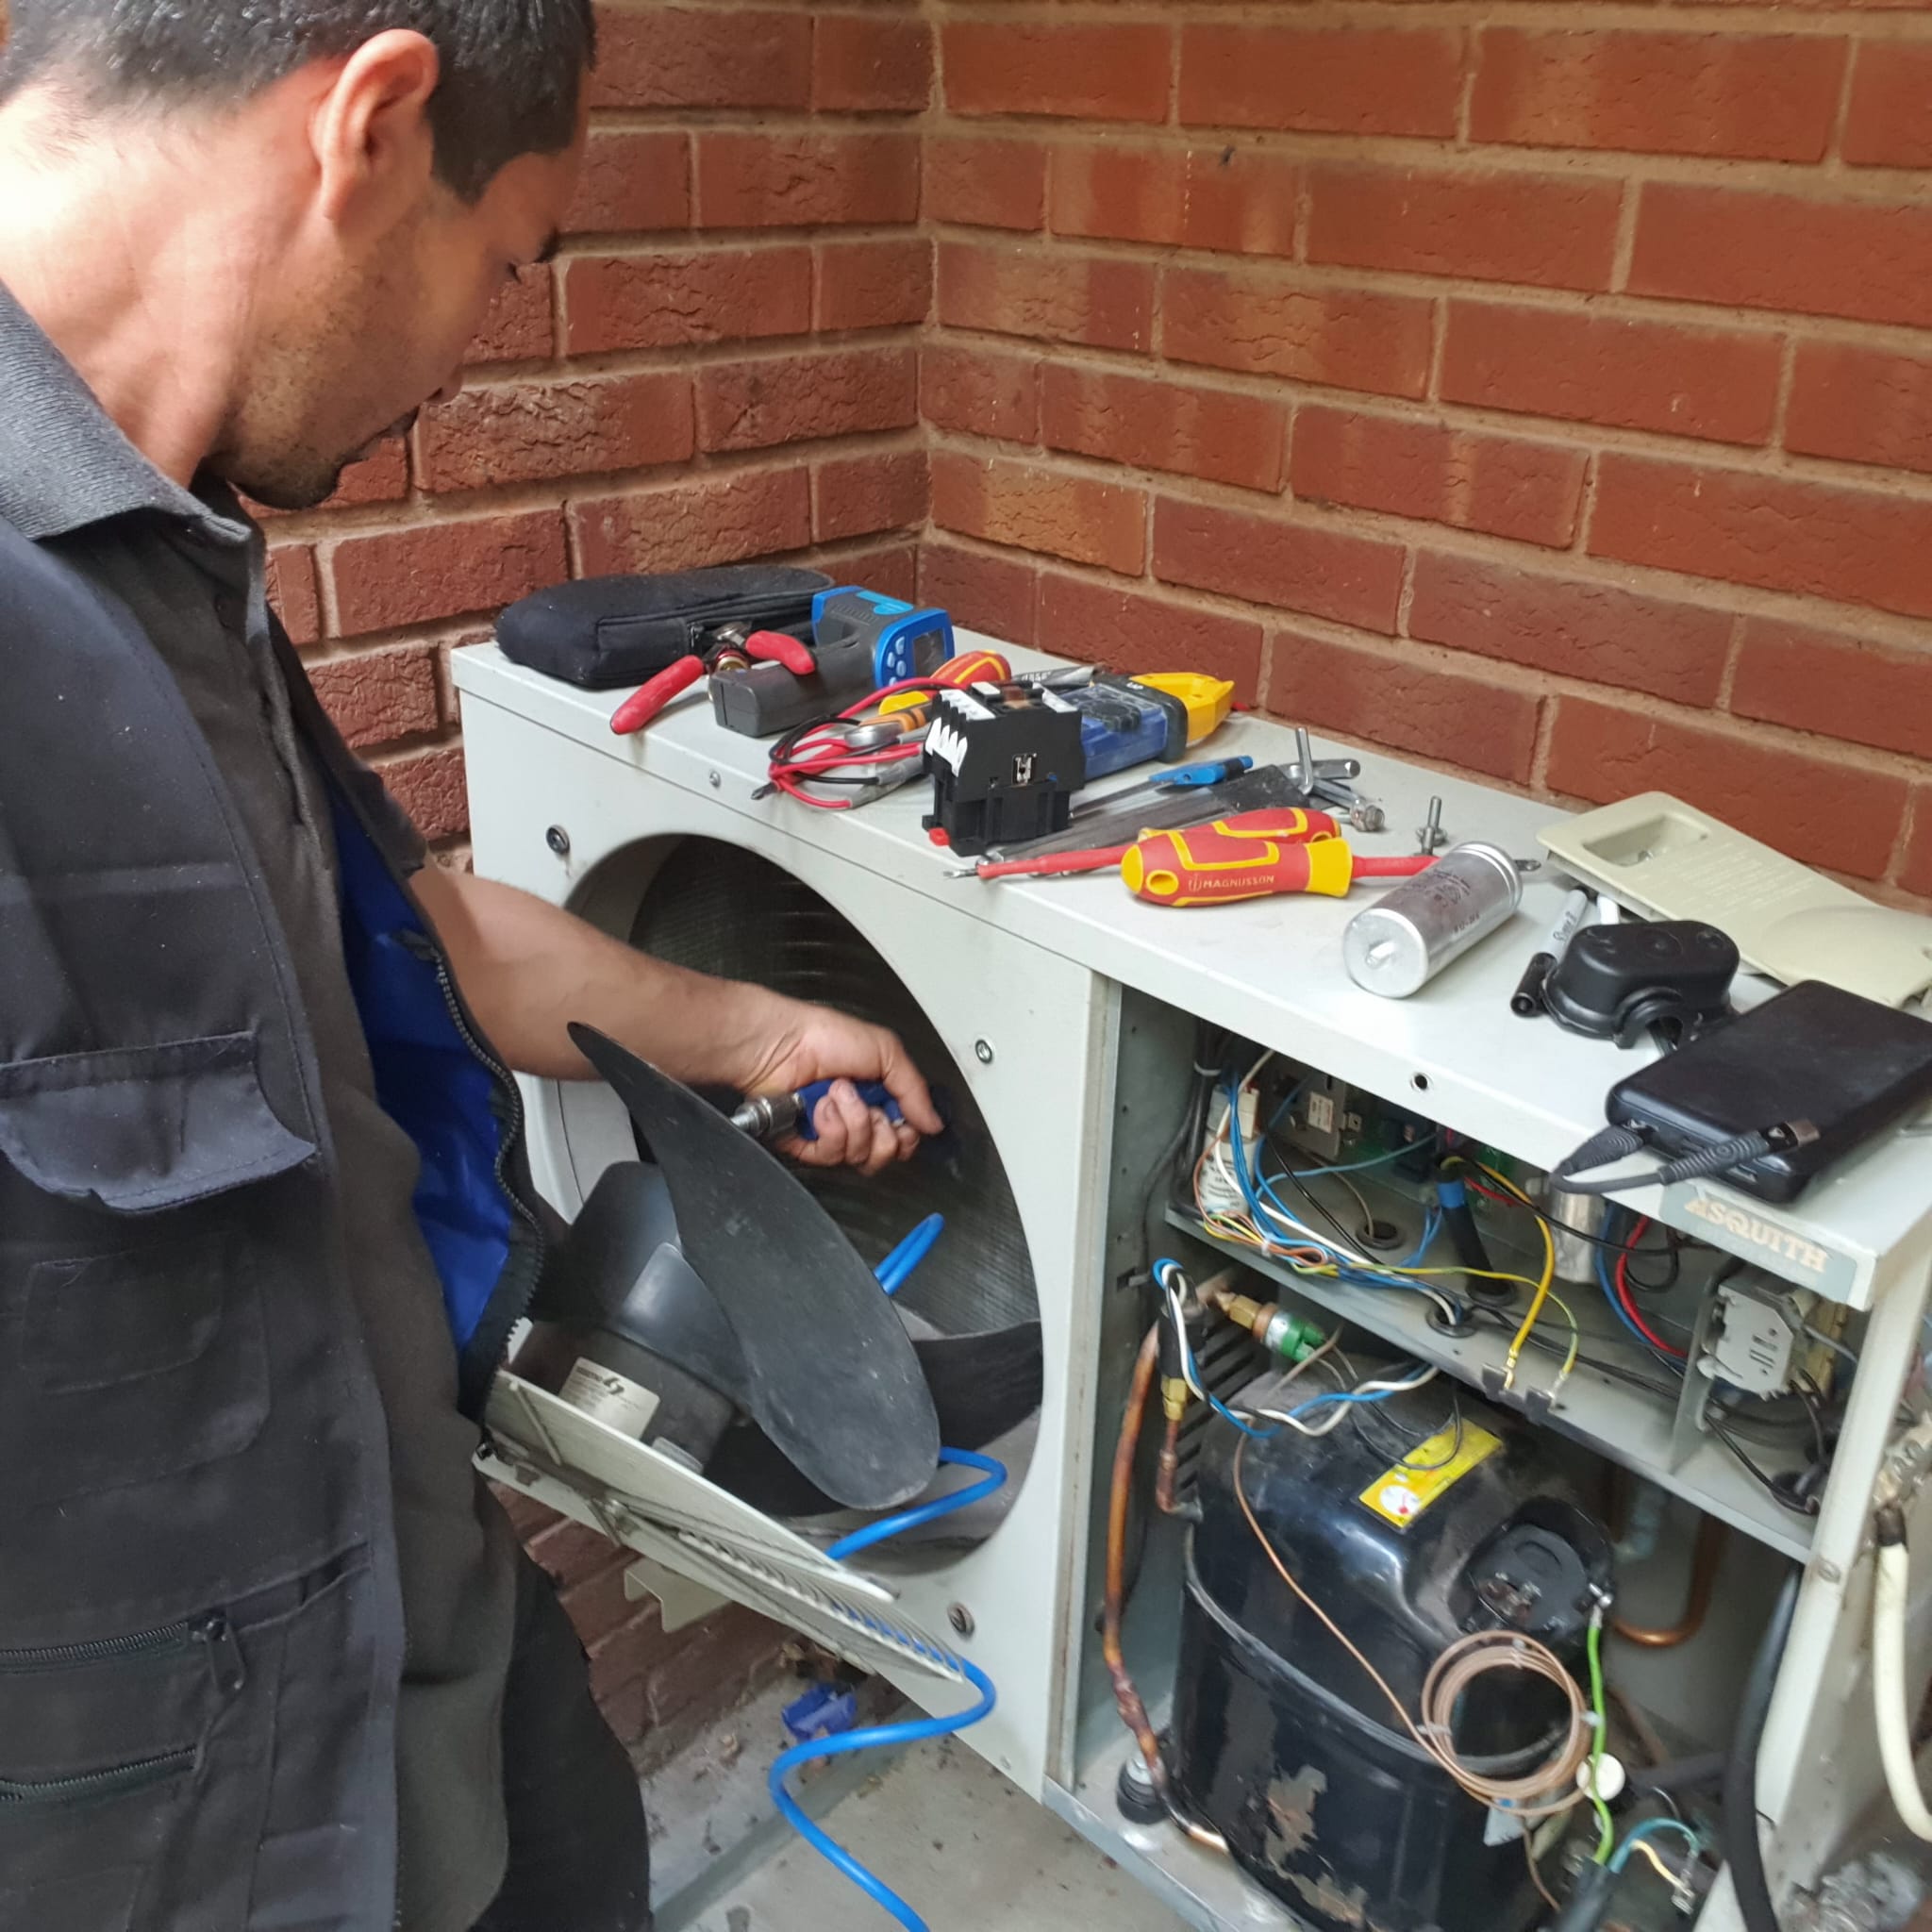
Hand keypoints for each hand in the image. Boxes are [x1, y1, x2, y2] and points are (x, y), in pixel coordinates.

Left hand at [732, 994, 942, 1176]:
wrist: (782, 1043)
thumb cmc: (825, 1036)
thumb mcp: (886, 1051)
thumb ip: (915, 1090)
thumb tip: (934, 1123)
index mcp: (878, 1096)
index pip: (904, 1136)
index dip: (907, 1136)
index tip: (901, 1120)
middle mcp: (856, 1117)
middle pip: (885, 1153)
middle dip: (882, 1130)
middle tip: (870, 1106)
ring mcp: (831, 1132)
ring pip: (859, 1156)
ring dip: (854, 1122)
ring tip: (837, 1094)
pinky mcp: (807, 1144)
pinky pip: (830, 1156)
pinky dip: (830, 1130)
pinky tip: (822, 1108)